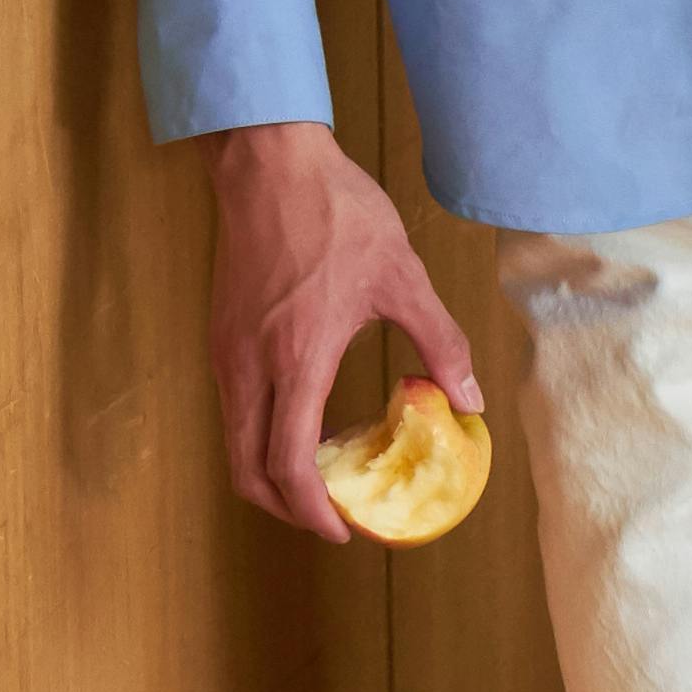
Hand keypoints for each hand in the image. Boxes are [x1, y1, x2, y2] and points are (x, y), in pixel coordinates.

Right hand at [208, 119, 481, 542]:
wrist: (269, 161)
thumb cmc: (335, 213)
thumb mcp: (403, 277)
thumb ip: (440, 342)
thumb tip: (469, 398)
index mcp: (295, 360)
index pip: (288, 465)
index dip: (312, 511)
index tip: (343, 530)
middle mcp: (249, 366)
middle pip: (247, 470)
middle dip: (286, 508)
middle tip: (331, 516)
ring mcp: (227, 351)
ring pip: (235, 442)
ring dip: (271, 473)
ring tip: (324, 474)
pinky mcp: (222, 334)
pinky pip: (234, 409)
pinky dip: (262, 436)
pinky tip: (306, 421)